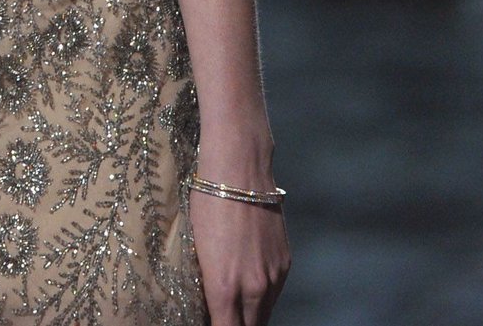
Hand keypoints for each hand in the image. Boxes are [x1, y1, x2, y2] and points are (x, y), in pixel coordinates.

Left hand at [190, 189, 288, 325]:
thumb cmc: (205, 205)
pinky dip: (261, 297)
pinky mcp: (285, 263)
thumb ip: (207, 284)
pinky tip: (248, 288)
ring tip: (233, 310)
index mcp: (224, 287)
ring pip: (264, 313)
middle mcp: (254, 288)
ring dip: (250, 316)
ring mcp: (274, 277)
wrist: (240, 172)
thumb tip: (209, 303)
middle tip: (221, 319)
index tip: (211, 324)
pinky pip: (273, 293)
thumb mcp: (196, 248)